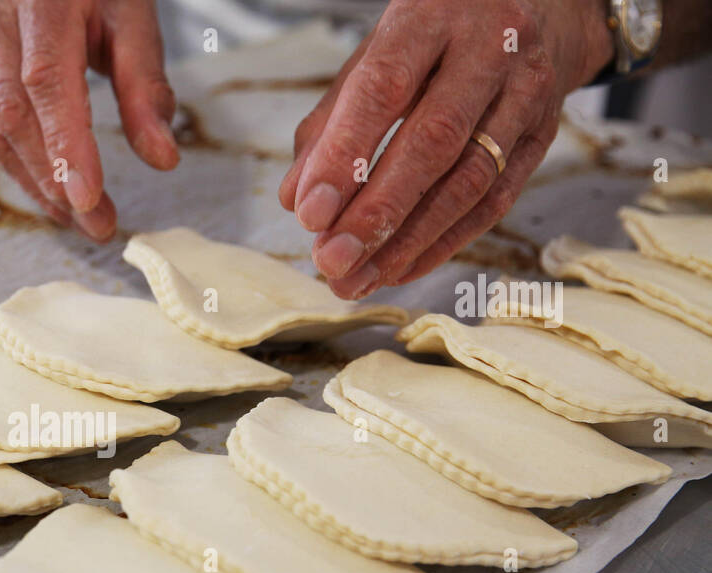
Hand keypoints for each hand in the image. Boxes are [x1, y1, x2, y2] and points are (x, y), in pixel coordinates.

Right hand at [0, 0, 178, 240]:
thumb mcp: (132, 17)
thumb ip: (146, 86)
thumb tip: (161, 157)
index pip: (47, 81)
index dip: (65, 146)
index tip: (89, 198)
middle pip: (15, 116)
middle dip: (55, 181)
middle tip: (97, 224)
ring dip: (35, 181)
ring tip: (77, 215)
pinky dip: (15, 160)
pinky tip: (46, 183)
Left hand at [278, 0, 614, 297]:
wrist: (540, 3)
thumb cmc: (435, 35)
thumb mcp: (376, 55)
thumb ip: (332, 122)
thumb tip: (296, 199)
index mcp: (432, 15)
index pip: (384, 88)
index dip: (345, 156)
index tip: (311, 214)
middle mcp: (489, 48)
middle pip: (434, 142)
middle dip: (377, 212)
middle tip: (331, 260)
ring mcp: (526, 92)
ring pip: (469, 180)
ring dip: (408, 241)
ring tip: (357, 278)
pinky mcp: (543, 134)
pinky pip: (496, 200)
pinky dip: (444, 242)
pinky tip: (400, 268)